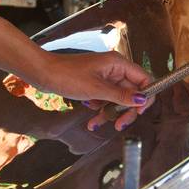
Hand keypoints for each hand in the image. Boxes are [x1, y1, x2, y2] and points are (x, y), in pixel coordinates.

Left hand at [31, 51, 154, 130]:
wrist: (43, 73)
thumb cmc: (67, 75)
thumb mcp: (97, 89)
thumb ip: (121, 96)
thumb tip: (143, 100)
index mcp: (118, 63)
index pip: (144, 79)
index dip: (145, 97)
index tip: (138, 112)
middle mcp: (115, 69)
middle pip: (132, 92)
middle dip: (125, 110)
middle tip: (119, 125)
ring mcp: (105, 77)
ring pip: (118, 99)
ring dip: (110, 113)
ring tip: (97, 123)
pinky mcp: (96, 84)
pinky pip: (106, 99)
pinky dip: (100, 109)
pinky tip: (91, 117)